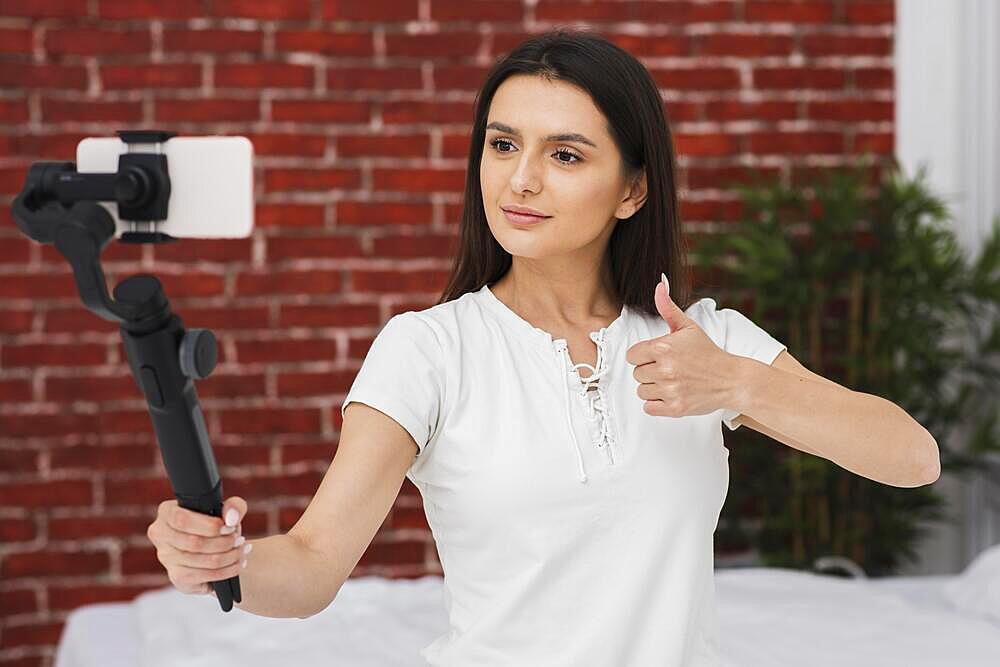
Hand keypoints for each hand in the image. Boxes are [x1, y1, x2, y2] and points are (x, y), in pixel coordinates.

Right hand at [146, 496, 249, 595]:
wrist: (219, 548)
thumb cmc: (218, 525)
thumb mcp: (228, 511)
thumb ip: (234, 507)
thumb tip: (231, 518)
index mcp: (167, 513)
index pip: (181, 520)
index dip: (209, 526)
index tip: (229, 528)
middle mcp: (161, 535)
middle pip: (194, 543)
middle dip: (224, 542)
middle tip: (239, 540)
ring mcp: (166, 558)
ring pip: (201, 560)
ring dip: (228, 557)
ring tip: (242, 551)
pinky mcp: (177, 577)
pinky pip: (203, 576)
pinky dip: (225, 571)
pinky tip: (236, 565)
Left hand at [625, 273, 737, 417]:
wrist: (731, 379)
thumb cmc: (708, 352)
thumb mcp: (688, 327)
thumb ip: (668, 307)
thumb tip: (659, 284)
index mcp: (664, 347)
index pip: (632, 355)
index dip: (643, 355)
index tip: (657, 356)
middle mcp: (665, 369)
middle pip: (637, 373)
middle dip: (649, 371)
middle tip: (668, 368)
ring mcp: (670, 390)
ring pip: (641, 390)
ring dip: (653, 387)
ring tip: (671, 381)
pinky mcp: (675, 408)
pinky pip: (648, 407)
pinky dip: (657, 403)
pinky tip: (670, 393)